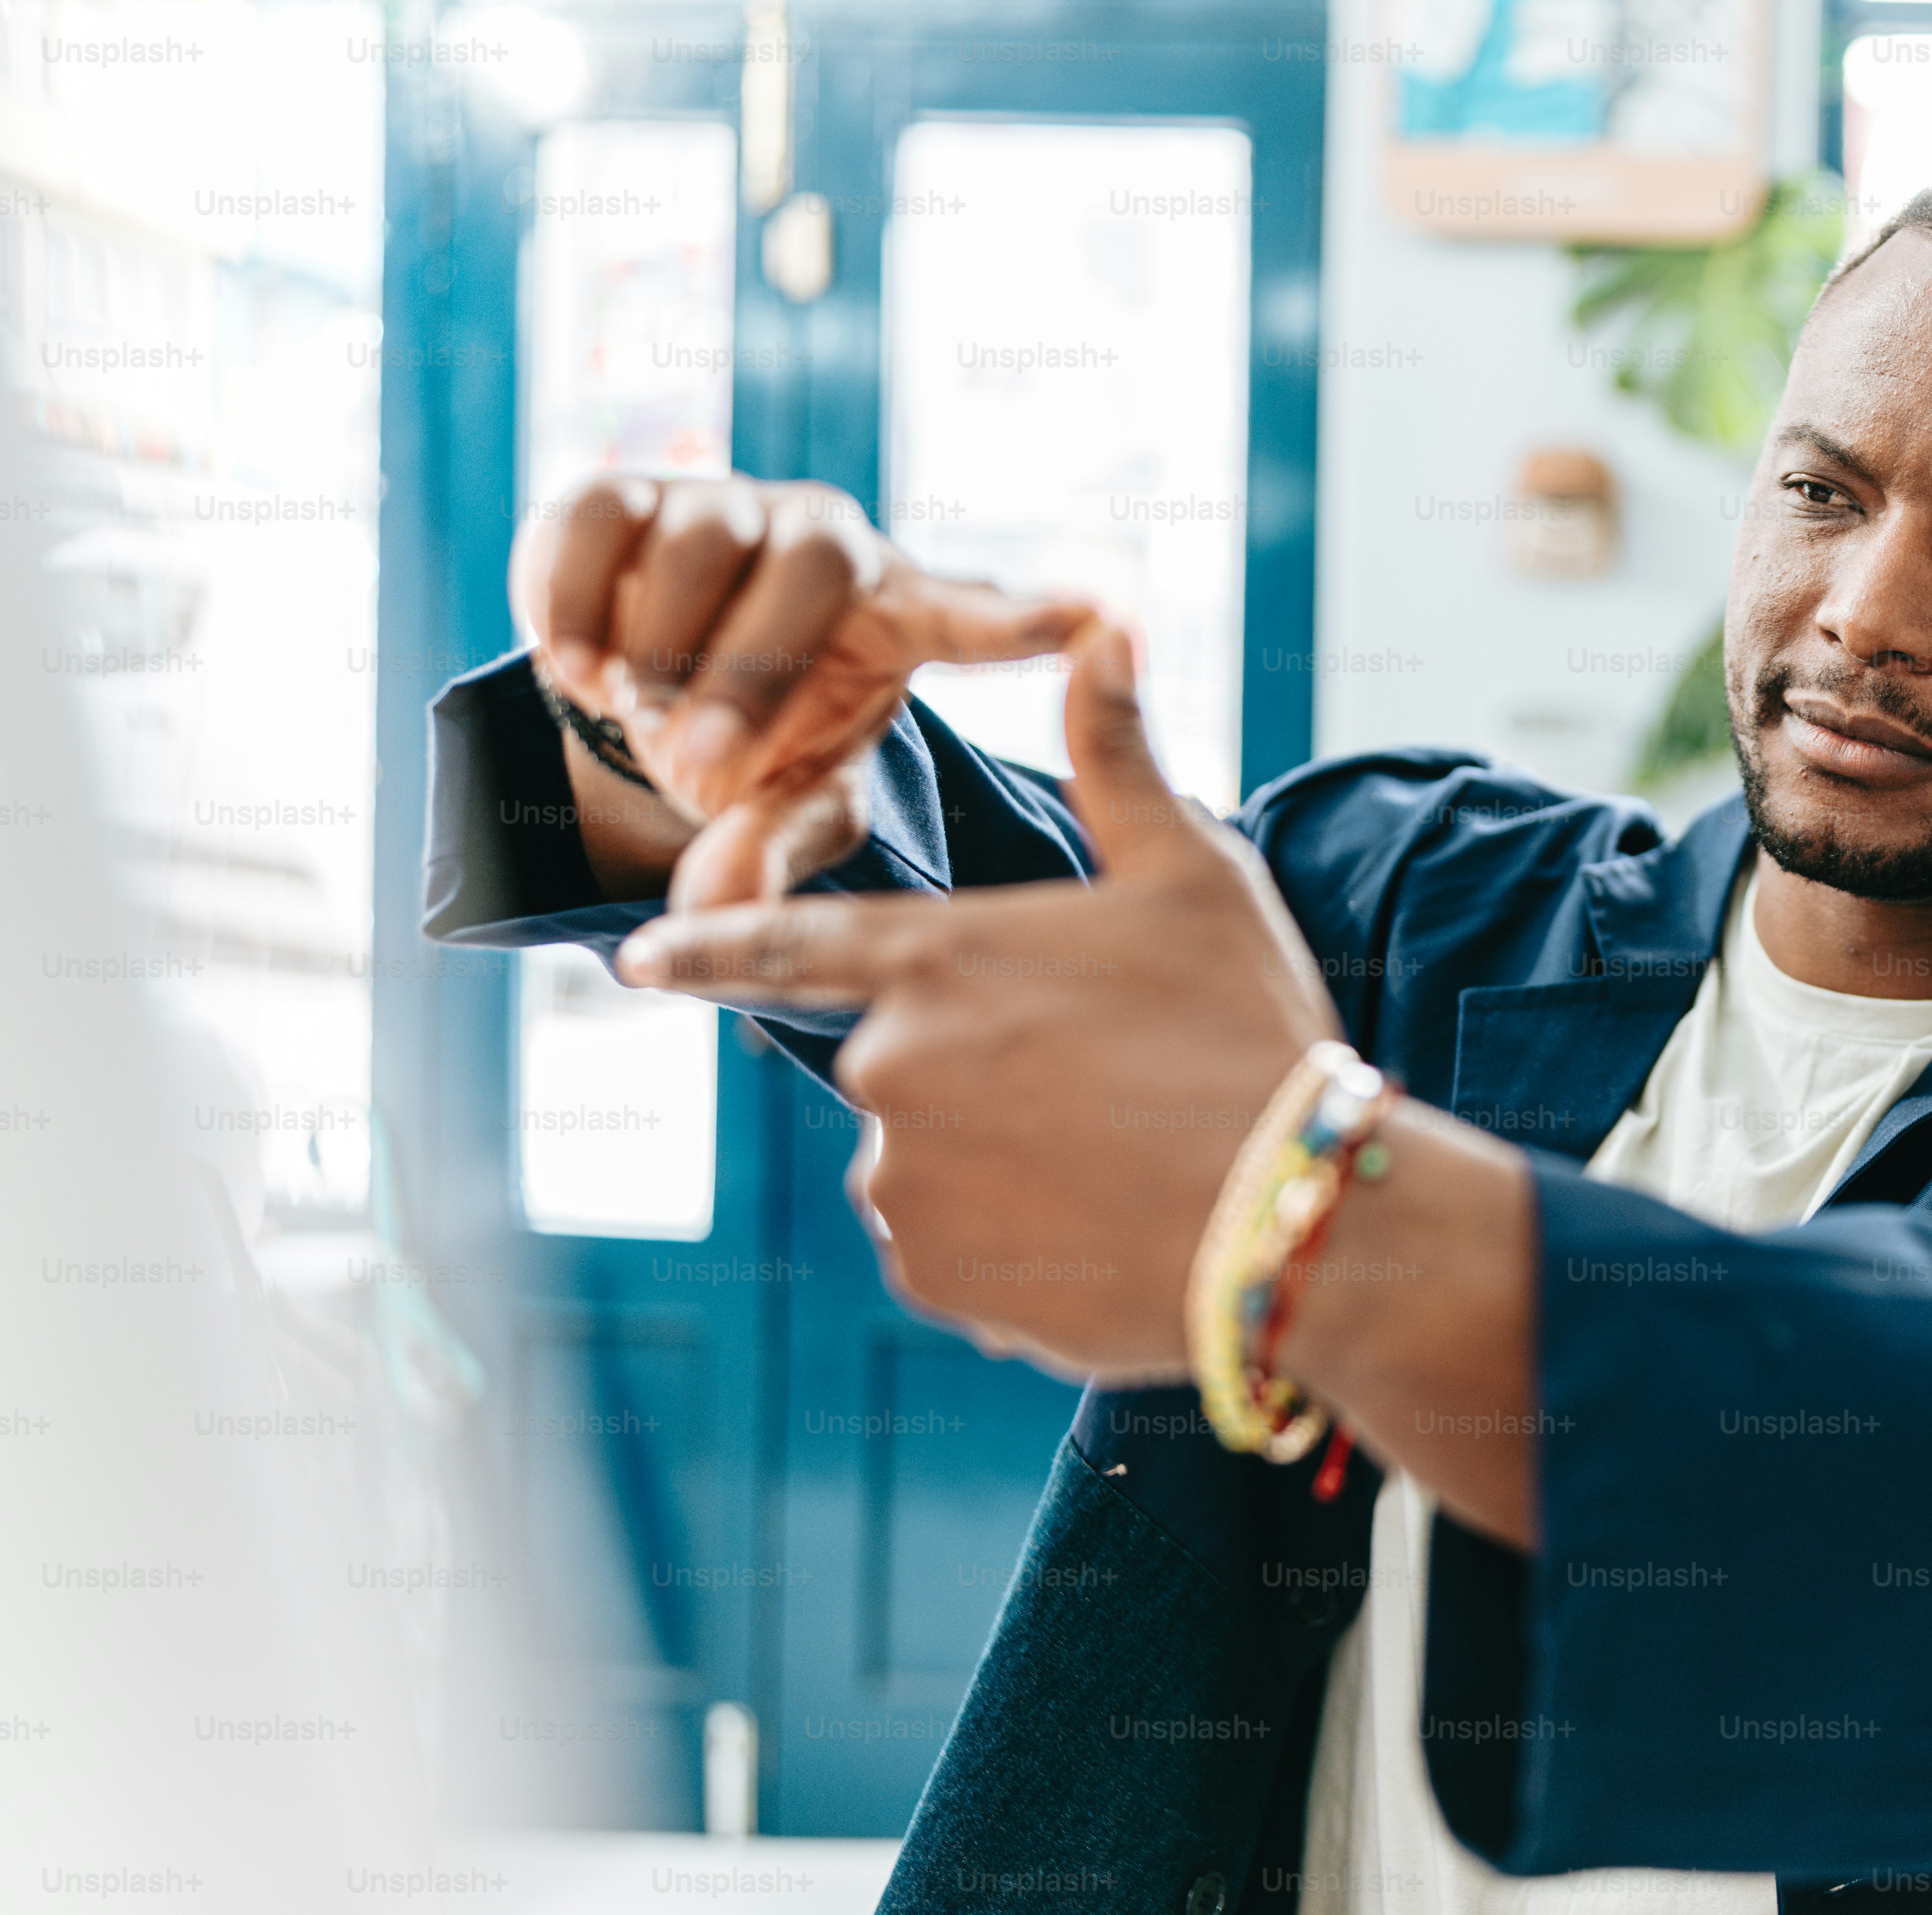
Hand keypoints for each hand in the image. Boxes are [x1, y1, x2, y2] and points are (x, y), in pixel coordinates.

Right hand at [511, 474, 1096, 908]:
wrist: (647, 681)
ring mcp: (726, 502)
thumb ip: (767, 849)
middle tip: (705, 767)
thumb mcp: (783, 801)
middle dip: (753, 674)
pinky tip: (580, 672)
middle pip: (814, 568)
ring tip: (643, 721)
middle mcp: (825, 538)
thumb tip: (713, 916)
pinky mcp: (623, 493)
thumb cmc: (756, 739)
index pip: (978, 613)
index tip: (1102, 616)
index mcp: (897, 611)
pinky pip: (599, 523)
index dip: (1030, 617)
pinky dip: (578, 603)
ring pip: (703, 541)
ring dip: (665, 648)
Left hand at [615, 614, 1342, 1373]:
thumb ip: (1118, 759)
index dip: (704, 950)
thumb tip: (1108, 623)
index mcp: (941, 959)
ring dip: (999, 1166)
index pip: (782, 945)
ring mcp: (906, 1181)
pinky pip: (953, 1253)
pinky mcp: (937, 1275)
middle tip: (1101, 1093)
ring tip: (1116, 1167)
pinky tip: (1103, 1234)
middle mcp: (894, 1068)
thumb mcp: (1194, 876)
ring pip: (927, 1166)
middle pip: (902, 1068)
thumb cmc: (1248, 1031)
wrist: (1296, 1219)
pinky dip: (1014, 1248)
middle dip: (983, 1079)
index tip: (635, 963)